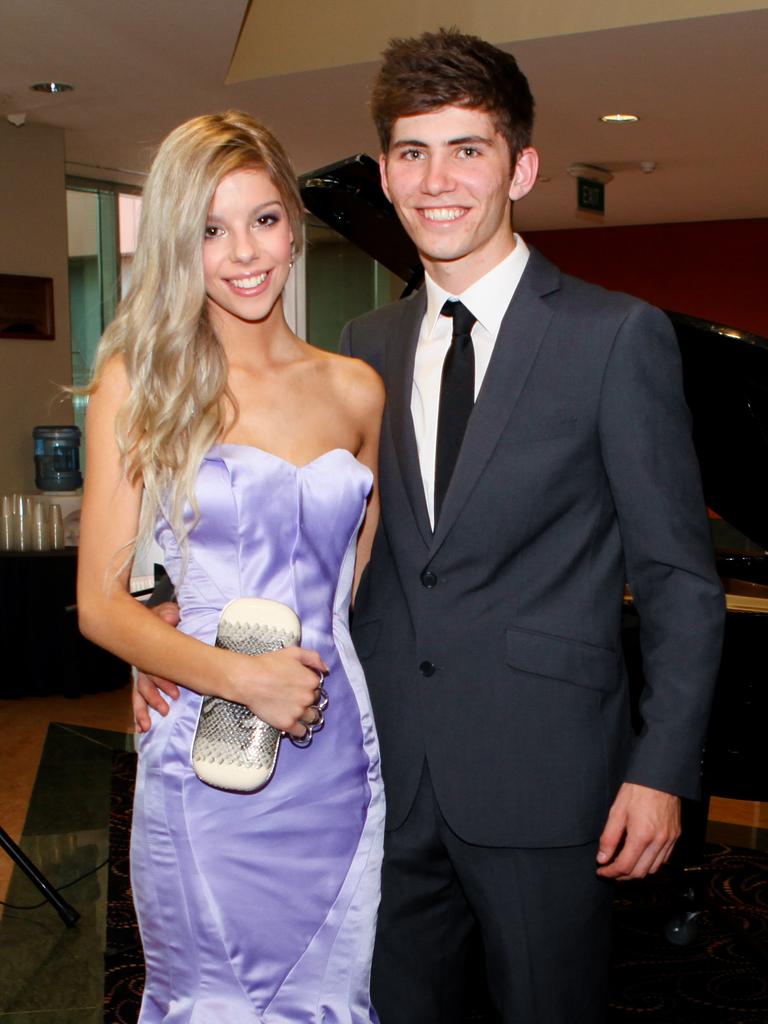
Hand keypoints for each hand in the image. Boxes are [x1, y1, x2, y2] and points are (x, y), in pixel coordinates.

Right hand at [132, 601, 180, 732]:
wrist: (153, 618)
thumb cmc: (161, 617)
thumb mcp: (165, 612)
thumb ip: (167, 614)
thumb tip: (172, 617)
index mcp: (148, 650)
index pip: (153, 669)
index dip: (163, 682)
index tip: (175, 693)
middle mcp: (143, 662)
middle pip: (144, 684)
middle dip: (153, 699)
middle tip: (164, 710)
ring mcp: (142, 670)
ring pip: (139, 692)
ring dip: (142, 710)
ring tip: (146, 726)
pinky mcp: (145, 676)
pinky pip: (139, 695)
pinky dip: (138, 711)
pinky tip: (139, 725)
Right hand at [234, 646, 329, 739]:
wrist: (248, 679)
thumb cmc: (268, 664)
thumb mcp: (293, 652)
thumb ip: (313, 658)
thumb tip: (325, 670)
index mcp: (311, 681)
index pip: (317, 687)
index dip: (308, 686)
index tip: (298, 686)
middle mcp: (308, 698)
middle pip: (314, 702)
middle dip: (306, 700)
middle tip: (292, 697)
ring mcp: (298, 712)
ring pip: (311, 718)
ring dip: (305, 715)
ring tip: (294, 710)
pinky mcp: (287, 724)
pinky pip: (301, 732)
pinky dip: (298, 729)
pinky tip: (293, 723)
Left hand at [596, 782, 680, 879]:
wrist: (660, 776)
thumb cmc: (637, 790)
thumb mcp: (617, 811)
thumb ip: (609, 837)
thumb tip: (602, 858)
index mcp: (642, 835)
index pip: (624, 866)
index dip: (610, 872)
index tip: (601, 870)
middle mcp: (658, 841)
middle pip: (639, 872)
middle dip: (622, 876)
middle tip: (610, 871)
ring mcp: (669, 840)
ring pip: (653, 869)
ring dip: (637, 872)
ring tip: (623, 865)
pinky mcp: (675, 836)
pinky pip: (664, 859)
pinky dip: (650, 863)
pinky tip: (640, 856)